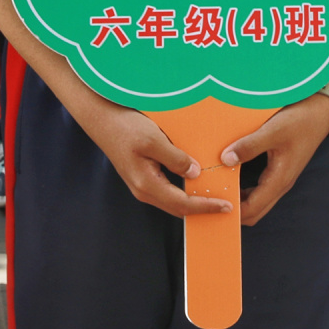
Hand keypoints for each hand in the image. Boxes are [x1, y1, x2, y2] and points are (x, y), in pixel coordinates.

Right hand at [76, 101, 231, 218]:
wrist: (102, 119)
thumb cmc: (125, 128)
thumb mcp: (153, 140)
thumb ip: (175, 158)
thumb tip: (195, 173)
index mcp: (147, 185)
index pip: (183, 204)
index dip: (205, 207)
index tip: (226, 206)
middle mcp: (144, 190)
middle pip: (178, 208)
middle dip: (202, 209)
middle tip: (226, 207)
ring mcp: (142, 184)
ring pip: (173, 200)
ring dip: (193, 201)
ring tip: (214, 197)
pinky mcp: (142, 175)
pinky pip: (168, 189)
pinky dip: (184, 190)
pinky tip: (195, 182)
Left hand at [222, 94, 328, 226]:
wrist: (322, 111)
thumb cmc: (300, 121)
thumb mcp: (272, 131)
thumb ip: (249, 146)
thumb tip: (225, 159)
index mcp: (279, 179)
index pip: (253, 209)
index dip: (233, 212)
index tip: (213, 206)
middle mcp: (280, 183)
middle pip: (255, 211)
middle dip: (235, 211)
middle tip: (212, 201)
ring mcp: (281, 177)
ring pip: (258, 200)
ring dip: (240, 200)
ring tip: (219, 189)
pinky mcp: (280, 168)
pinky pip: (260, 188)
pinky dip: (246, 189)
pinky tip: (233, 176)